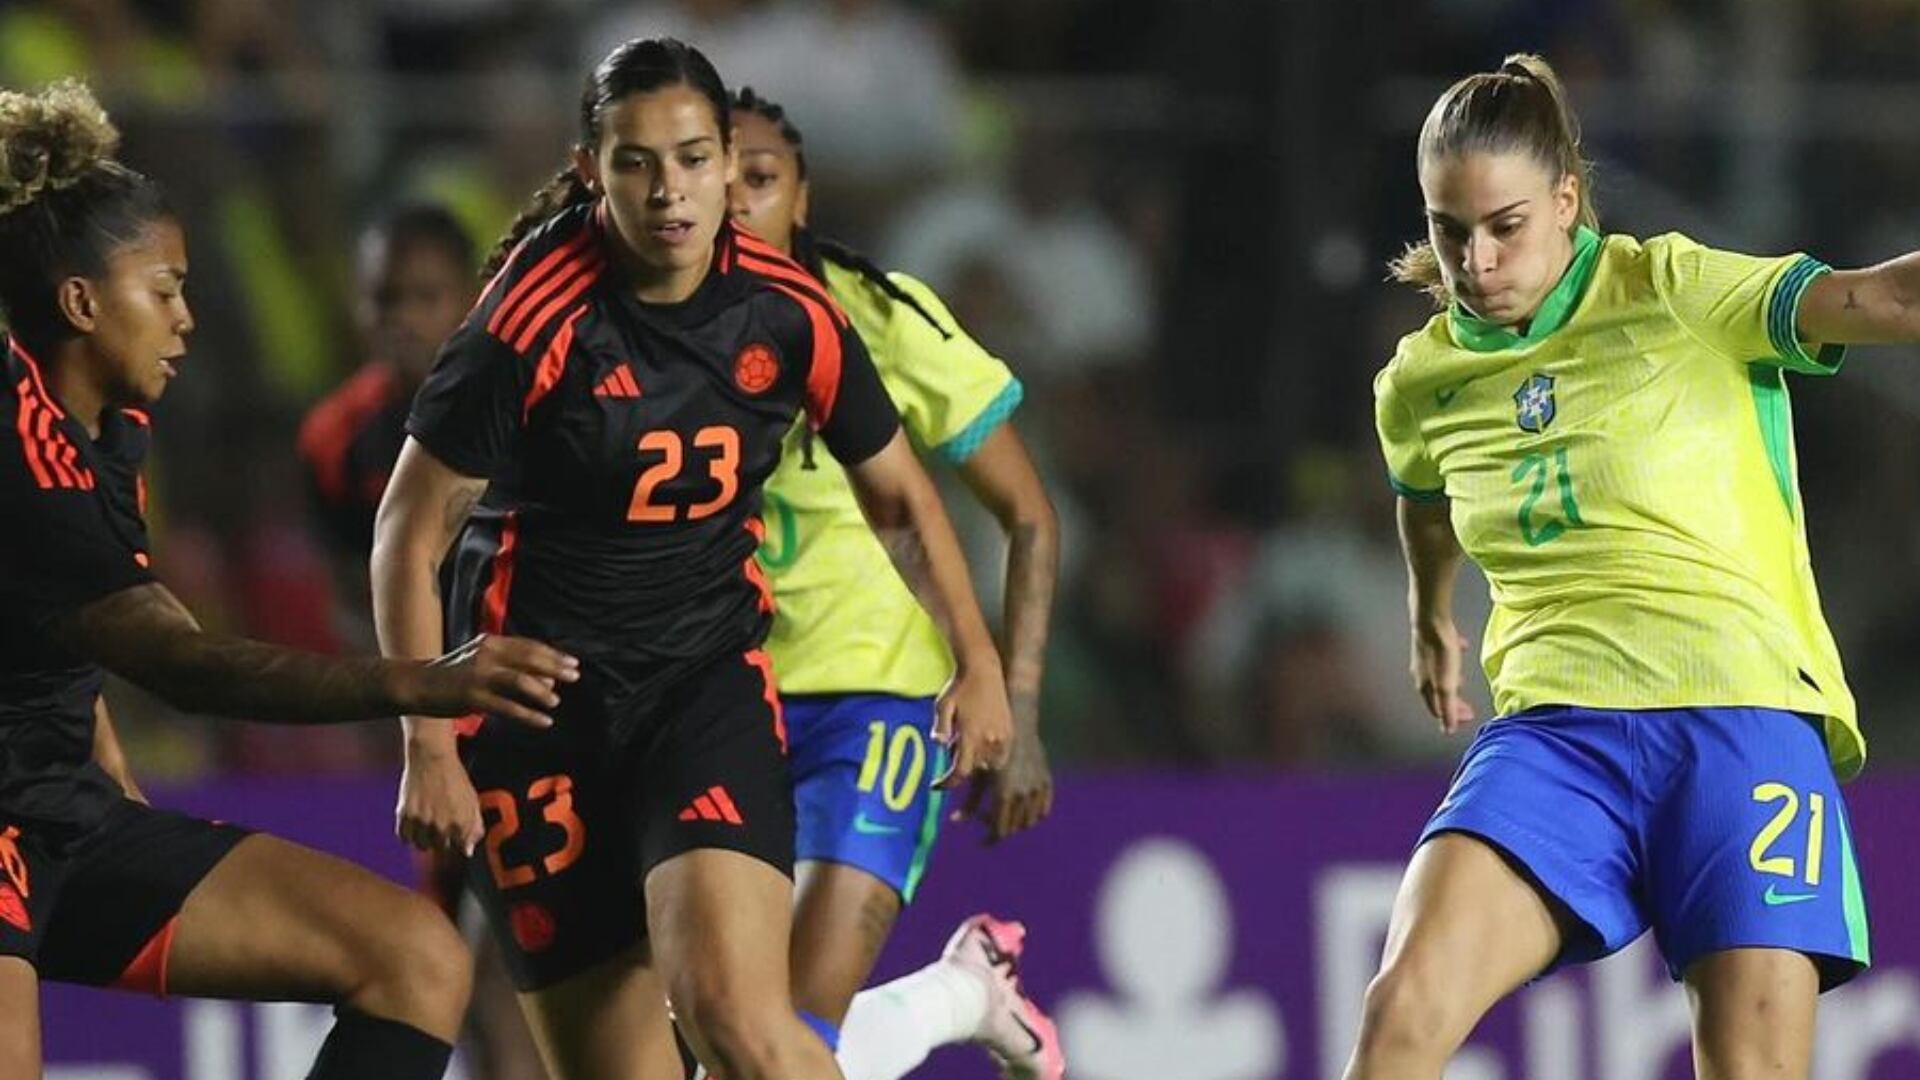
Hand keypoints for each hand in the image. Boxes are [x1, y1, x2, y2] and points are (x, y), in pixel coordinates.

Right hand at [396, 739, 483, 854]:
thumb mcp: (472, 801)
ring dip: (425, 839)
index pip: (460, 849)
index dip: (458, 842)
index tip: (455, 837)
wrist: (432, 759)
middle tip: (440, 824)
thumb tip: (468, 850)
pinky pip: (404, 837)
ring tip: (428, 823)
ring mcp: (422, 822)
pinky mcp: (405, 816)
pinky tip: (415, 823)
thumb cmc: (454, 778)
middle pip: (440, 849)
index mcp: (461, 823)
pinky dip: (409, 834)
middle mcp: (441, 826)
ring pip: (421, 845)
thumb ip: (474, 827)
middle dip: (442, 840)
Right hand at [403, 634, 578, 728]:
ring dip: (541, 692)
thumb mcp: (482, 662)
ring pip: (519, 681)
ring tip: (556, 701)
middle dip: (555, 668)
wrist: (417, 684)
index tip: (573, 662)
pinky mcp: (472, 697)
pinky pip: (507, 707)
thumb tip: (548, 680)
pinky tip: (544, 722)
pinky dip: (529, 715)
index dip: (553, 654)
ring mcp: (479, 675)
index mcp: (491, 643)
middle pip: (529, 659)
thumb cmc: (454, 675)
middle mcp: (487, 655)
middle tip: (575, 676)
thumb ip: (512, 668)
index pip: (529, 646)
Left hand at [932, 661, 1012, 788]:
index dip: (948, 783)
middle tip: (954, 742)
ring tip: (968, 738)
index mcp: (971, 734)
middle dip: (960, 762)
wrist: (983, 670)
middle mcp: (989, 739)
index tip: (936, 785)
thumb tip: (939, 744)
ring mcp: (1002, 737)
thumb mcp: (943, 705)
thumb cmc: (959, 687)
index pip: (961, 771)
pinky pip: (1000, 756)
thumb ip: (941, 727)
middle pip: (973, 768)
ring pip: (987, 764)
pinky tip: (981, 740)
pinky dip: (989, 756)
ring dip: (975, 760)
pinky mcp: (1010, 732)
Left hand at [955, 701, 1053, 843]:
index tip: (982, 841)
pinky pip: (1043, 806)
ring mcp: (1036, 786)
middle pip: (1014, 826)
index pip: (998, 828)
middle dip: (1000, 829)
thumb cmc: (986, 737)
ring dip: (1016, 823)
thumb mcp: (972, 768)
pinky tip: (1023, 810)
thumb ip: (966, 797)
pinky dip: (1034, 813)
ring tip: (1004, 816)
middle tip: (989, 823)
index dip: (990, 838)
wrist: (1016, 715)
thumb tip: (956, 820)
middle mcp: (1022, 792)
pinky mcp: (1046, 779)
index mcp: (1002, 791)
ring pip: (1029, 819)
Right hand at [1412, 620, 1474, 732]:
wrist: (1430, 621)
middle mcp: (1421, 675)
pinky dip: (1450, 659)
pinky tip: (1459, 650)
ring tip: (1461, 682)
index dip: (1452, 717)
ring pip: (1437, 676)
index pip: (1437, 710)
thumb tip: (1448, 730)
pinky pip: (1440, 655)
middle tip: (1467, 706)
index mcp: (1425, 687)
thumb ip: (1449, 708)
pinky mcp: (1429, 644)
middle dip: (1452, 703)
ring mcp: (1423, 659)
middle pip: (1437, 695)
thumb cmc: (1440, 652)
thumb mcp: (1447, 685)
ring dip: (1450, 683)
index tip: (1468, 717)